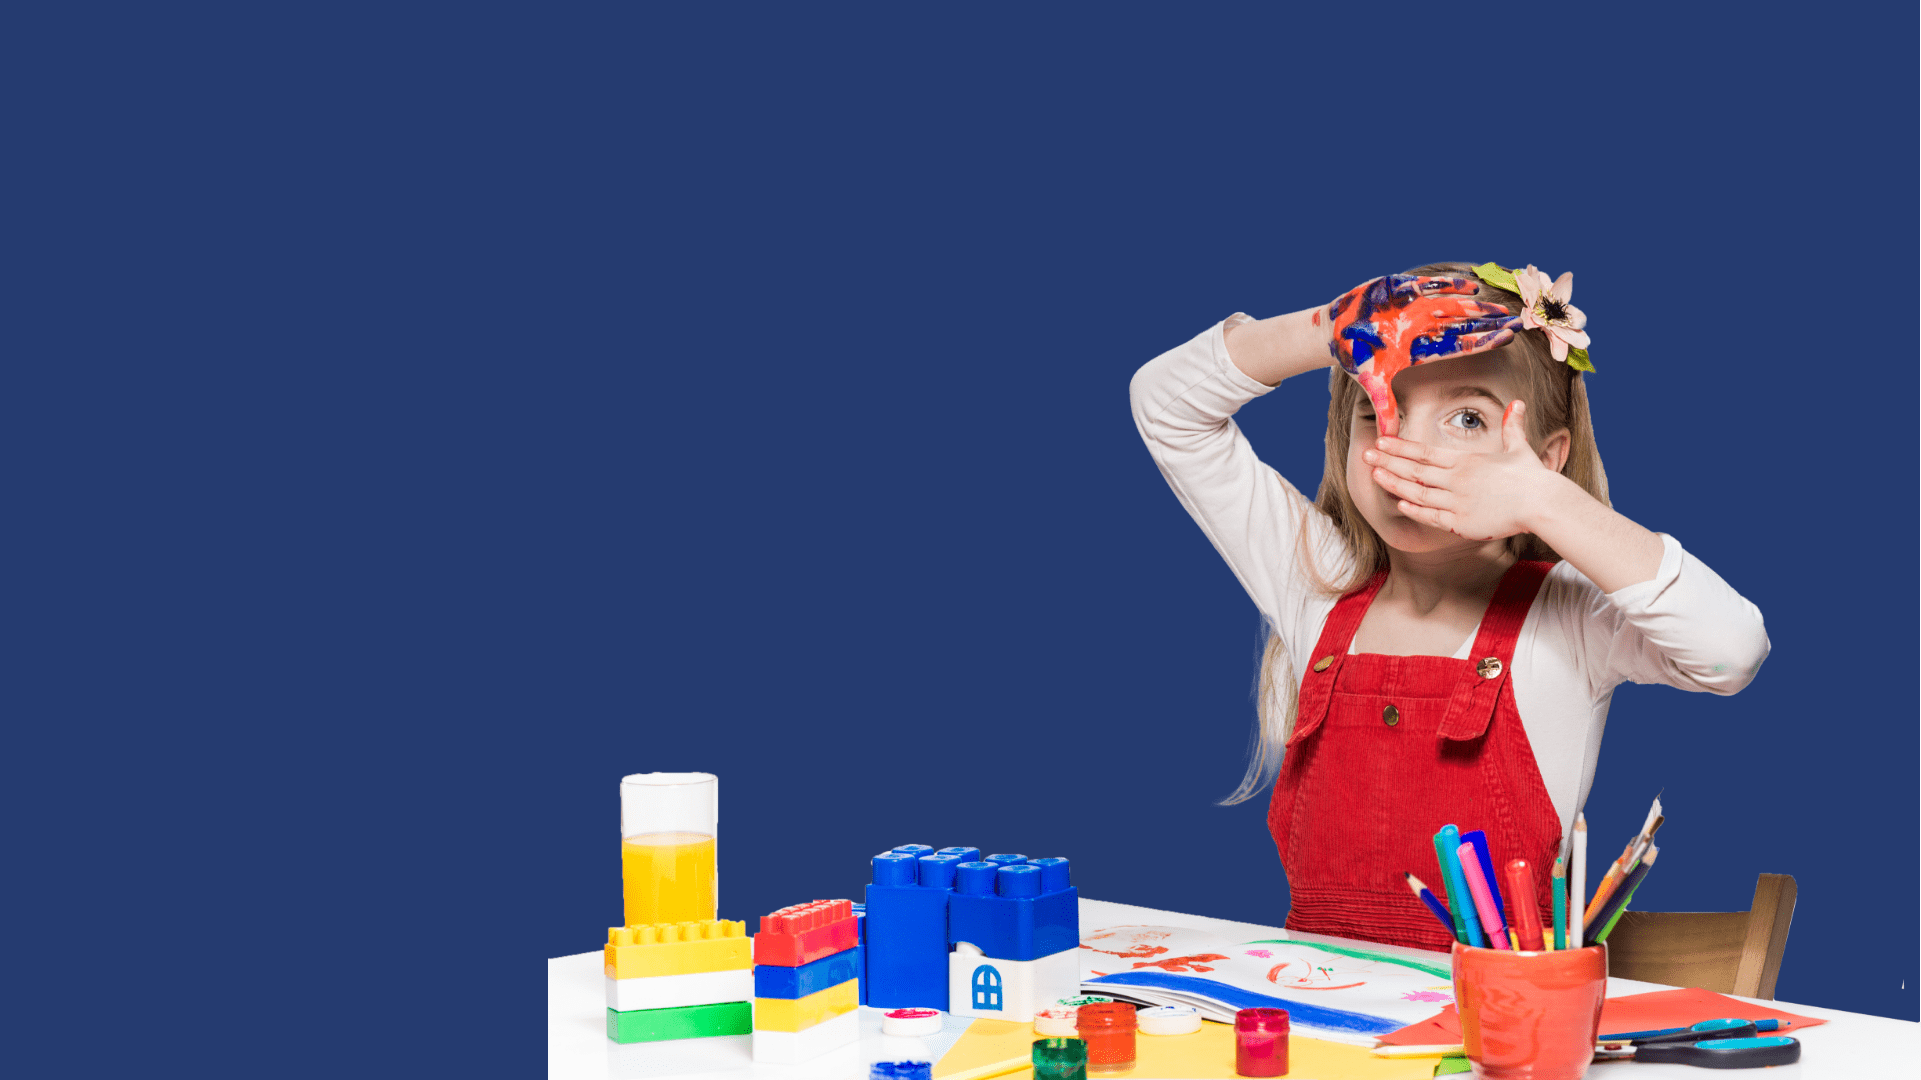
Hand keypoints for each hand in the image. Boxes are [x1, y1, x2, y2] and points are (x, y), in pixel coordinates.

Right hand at [1323, 275, 1519, 436]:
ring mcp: (1415, 308)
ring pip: (1453, 305)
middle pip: (1463, 325)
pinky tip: (1471, 284)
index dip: (1485, 342)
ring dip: (1476, 305)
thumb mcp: (1372, 383)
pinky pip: (1429, 286)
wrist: (1336, 332)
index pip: (1460, 345)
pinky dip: (1448, 284)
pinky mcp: (1401, 290)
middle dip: (1490, 322)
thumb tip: (1386, 441)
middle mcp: (1424, 327)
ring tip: (1500, 304)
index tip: (1509, 339)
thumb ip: (1384, 408)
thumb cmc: (1357, 357)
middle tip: (1519, 320)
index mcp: (1422, 349)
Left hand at [1362, 400, 1564, 540]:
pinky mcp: (1462, 524)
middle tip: (1365, 453)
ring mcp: (1458, 502)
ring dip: (1394, 484)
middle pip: (1414, 470)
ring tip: (1374, 474)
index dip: (1400, 447)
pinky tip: (1399, 504)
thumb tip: (1518, 403)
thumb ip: (1512, 426)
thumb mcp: (1519, 447)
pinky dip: (1415, 510)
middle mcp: (1457, 480)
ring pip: (1418, 493)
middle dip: (1388, 461)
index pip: (1424, 452)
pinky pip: (1432, 517)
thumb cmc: (1532, 477)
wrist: (1544, 504)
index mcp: (1465, 461)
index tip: (1381, 440)